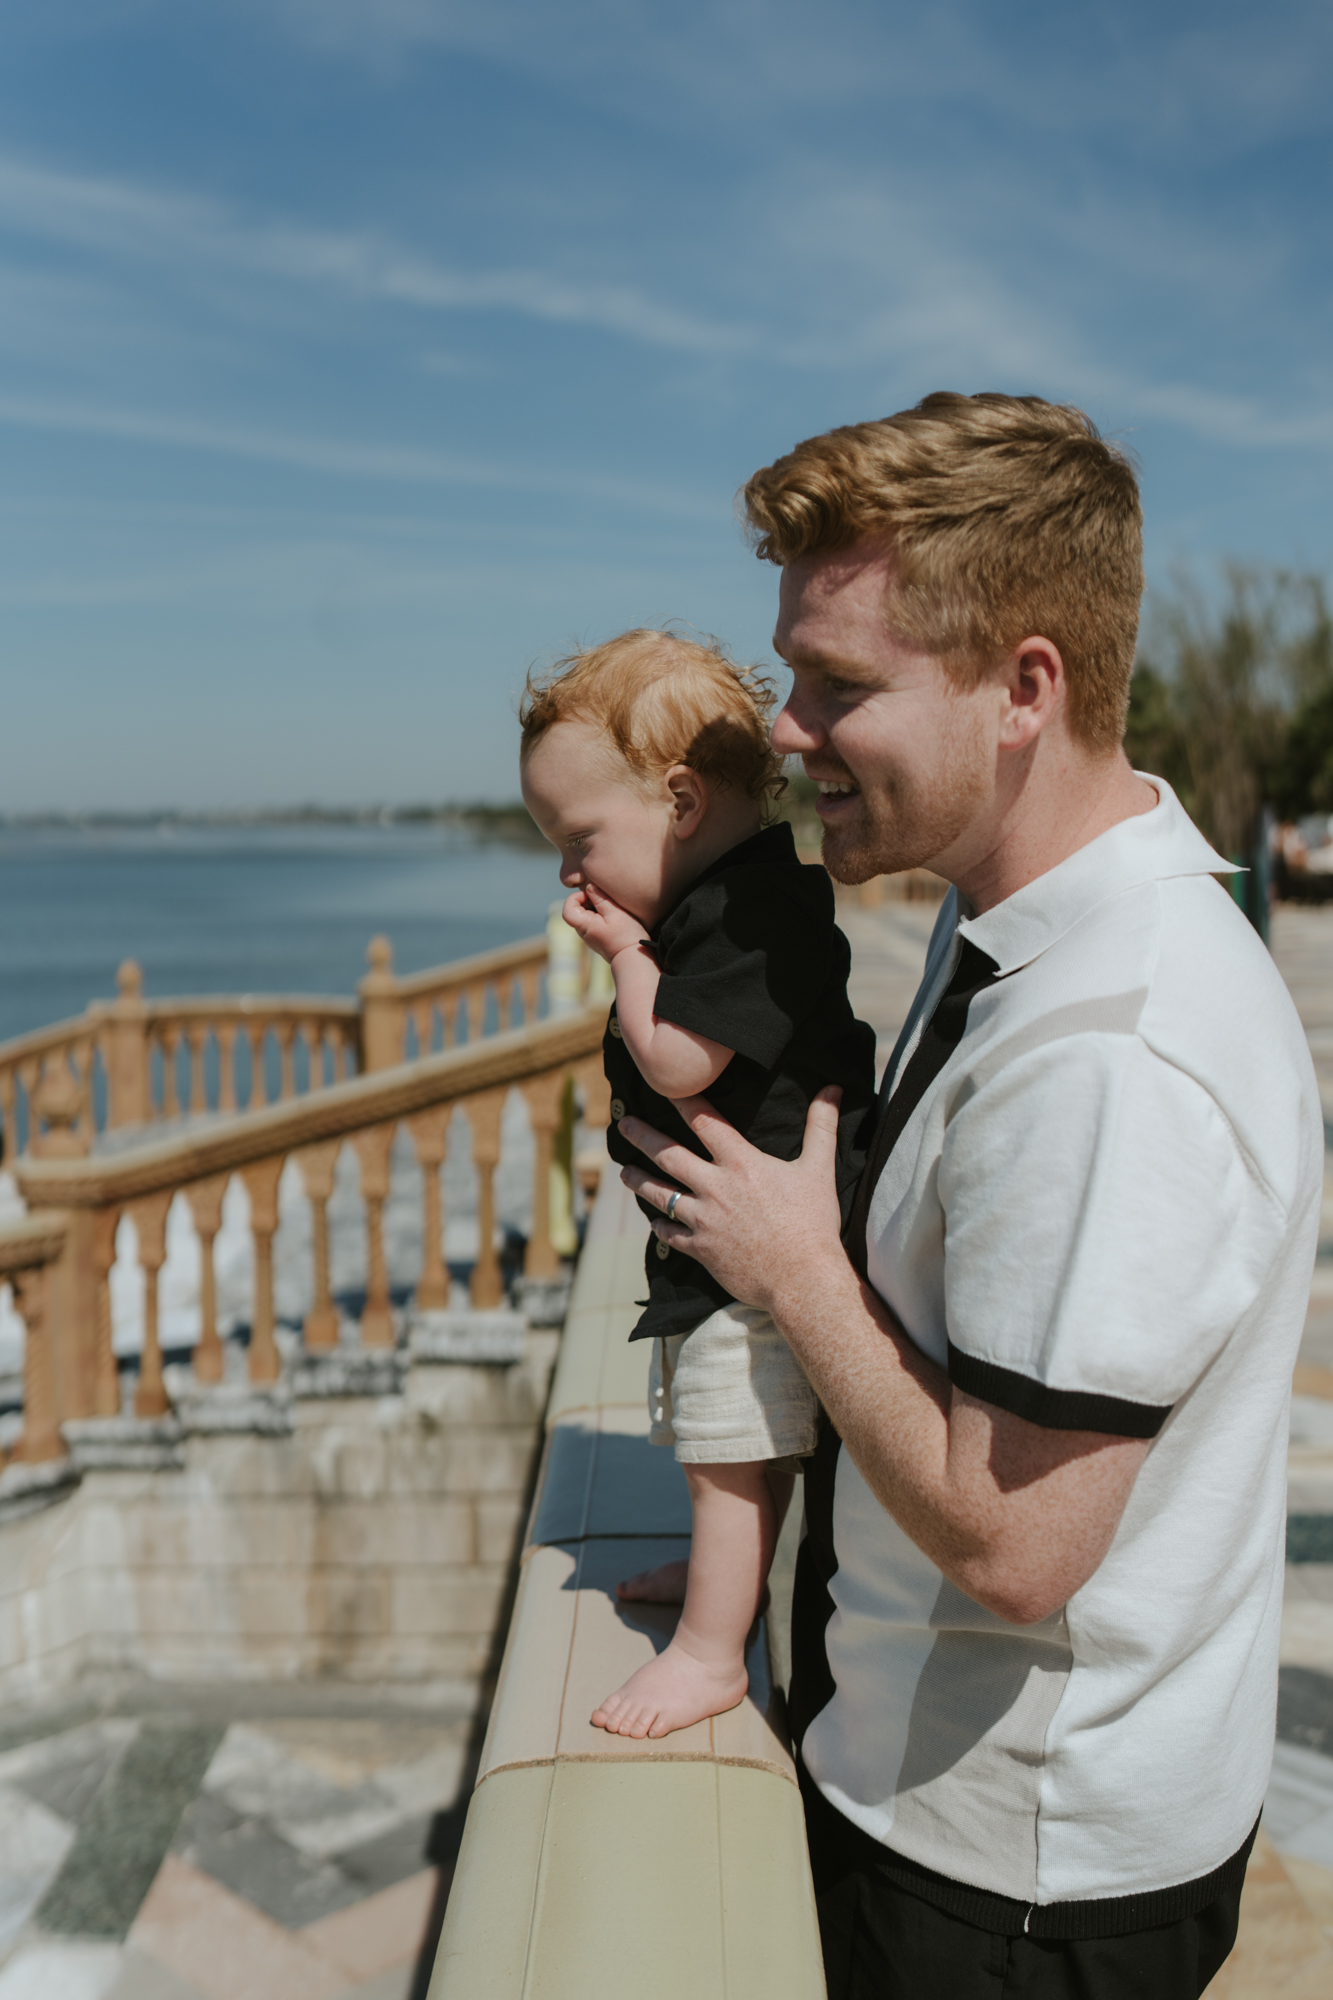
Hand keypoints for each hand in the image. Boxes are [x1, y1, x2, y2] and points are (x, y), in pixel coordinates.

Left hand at [563, 882, 649, 963]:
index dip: (577, 897)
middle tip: (607, 900)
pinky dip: (602, 915)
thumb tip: (588, 885)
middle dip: (589, 900)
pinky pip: (594, 922)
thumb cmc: (626, 935)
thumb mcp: (615, 912)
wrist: (634, 959)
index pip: (567, 908)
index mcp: (583, 926)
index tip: (593, 895)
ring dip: (597, 907)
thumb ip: (600, 897)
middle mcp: (583, 933)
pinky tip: (615, 917)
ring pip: (586, 915)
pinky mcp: (598, 938)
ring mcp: (590, 937)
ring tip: (613, 909)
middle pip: (577, 910)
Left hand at [618, 1087, 846, 1312]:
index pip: (704, 1121)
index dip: (683, 1101)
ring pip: (660, 1194)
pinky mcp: (700, 1249)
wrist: (804, 1280)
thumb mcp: (820, 1169)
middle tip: (623, 1125)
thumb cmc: (813, 1224)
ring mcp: (704, 1220)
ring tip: (625, 1172)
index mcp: (741, 1163)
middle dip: (642, 1136)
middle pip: (668, 1154)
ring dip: (639, 1180)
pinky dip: (660, 1226)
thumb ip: (822, 1126)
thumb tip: (832, 1090)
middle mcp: (715, 1187)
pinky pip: (670, 1235)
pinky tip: (654, 1221)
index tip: (664, 1088)